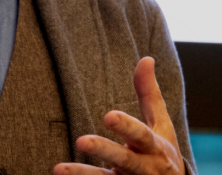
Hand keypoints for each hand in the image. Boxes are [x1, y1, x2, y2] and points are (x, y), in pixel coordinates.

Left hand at [54, 57, 184, 174]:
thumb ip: (149, 94)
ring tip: (59, 169)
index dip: (126, 127)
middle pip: (125, 160)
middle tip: (81, 141)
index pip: (141, 135)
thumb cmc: (162, 152)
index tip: (108, 116)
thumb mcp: (161, 125)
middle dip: (105, 151)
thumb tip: (146, 59)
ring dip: (84, 174)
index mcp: (155, 147)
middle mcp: (144, 168)